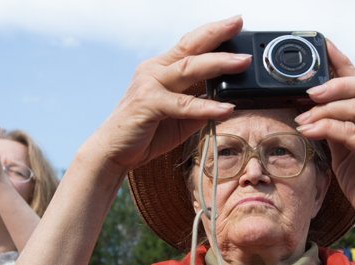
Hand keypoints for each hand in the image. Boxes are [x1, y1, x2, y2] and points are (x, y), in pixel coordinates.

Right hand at [90, 16, 250, 173]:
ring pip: (188, 69)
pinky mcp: (149, 105)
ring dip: (218, 63)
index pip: (189, 44)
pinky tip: (226, 108)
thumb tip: (225, 103)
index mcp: (160, 70)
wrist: (113, 151)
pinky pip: (184, 105)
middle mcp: (154, 72)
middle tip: (239, 24)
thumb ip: (199, 107)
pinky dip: (206, 106)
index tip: (234, 23)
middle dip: (217, 34)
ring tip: (242, 63)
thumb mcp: (178, 118)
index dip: (212, 32)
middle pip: (190, 48)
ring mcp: (150, 86)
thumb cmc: (143, 133)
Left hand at [294, 41, 354, 235]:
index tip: (322, 47)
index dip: (344, 62)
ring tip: (303, 118)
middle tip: (308, 90)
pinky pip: (353, 133)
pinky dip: (328, 128)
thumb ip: (336, 126)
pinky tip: (310, 131)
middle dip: (335, 84)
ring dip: (326, 109)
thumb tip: (310, 106)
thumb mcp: (347, 149)